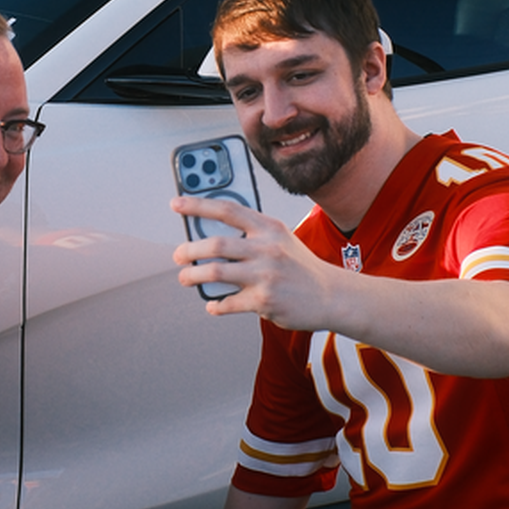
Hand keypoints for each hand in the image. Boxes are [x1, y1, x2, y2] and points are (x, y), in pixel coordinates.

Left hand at [171, 194, 330, 330]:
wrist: (331, 295)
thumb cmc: (300, 267)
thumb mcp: (281, 240)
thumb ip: (251, 235)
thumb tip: (210, 238)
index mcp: (269, 228)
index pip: (228, 210)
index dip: (198, 205)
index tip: (177, 203)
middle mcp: (267, 249)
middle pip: (216, 245)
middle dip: (189, 250)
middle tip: (179, 255)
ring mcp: (265, 275)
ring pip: (216, 273)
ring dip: (193, 276)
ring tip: (185, 278)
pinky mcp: (264, 301)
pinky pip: (227, 303)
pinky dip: (215, 305)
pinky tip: (213, 304)